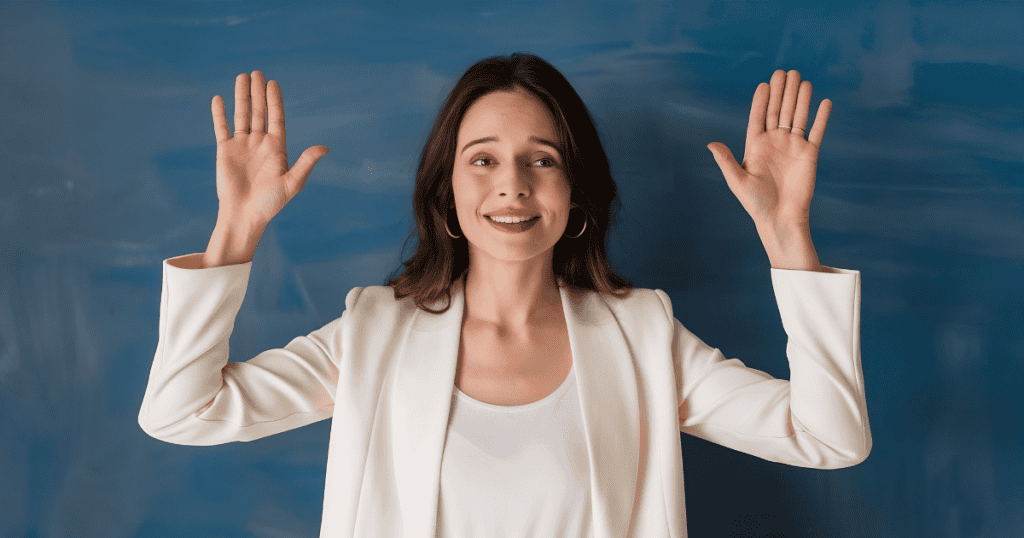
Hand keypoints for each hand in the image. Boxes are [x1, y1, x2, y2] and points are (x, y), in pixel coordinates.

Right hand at [211, 70, 328, 225]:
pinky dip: (220, 114)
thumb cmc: (270, 203)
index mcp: (277, 148)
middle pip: (259, 112)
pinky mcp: (225, 151)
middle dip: (258, 93)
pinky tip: (219, 99)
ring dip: (241, 97)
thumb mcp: (292, 183)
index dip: (275, 101)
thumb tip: (325, 148)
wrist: (245, 215)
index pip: (277, 118)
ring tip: (242, 77)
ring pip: (241, 115)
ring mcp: (242, 145)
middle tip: (257, 73)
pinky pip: (221, 128)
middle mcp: (259, 143)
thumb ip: (306, 163)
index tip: (273, 83)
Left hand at [707, 69, 830, 229]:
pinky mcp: (809, 154)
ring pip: (797, 116)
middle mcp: (774, 142)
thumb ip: (726, 160)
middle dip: (781, 91)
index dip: (761, 100)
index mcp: (756, 146)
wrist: (780, 219)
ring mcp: (793, 146)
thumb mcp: (737, 181)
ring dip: (799, 98)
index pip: (759, 117)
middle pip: (778, 111)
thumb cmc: (756, 203)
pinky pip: (816, 131)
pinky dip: (821, 117)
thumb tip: (710, 144)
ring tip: (801, 79)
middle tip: (784, 71)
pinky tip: (824, 101)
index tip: (764, 83)